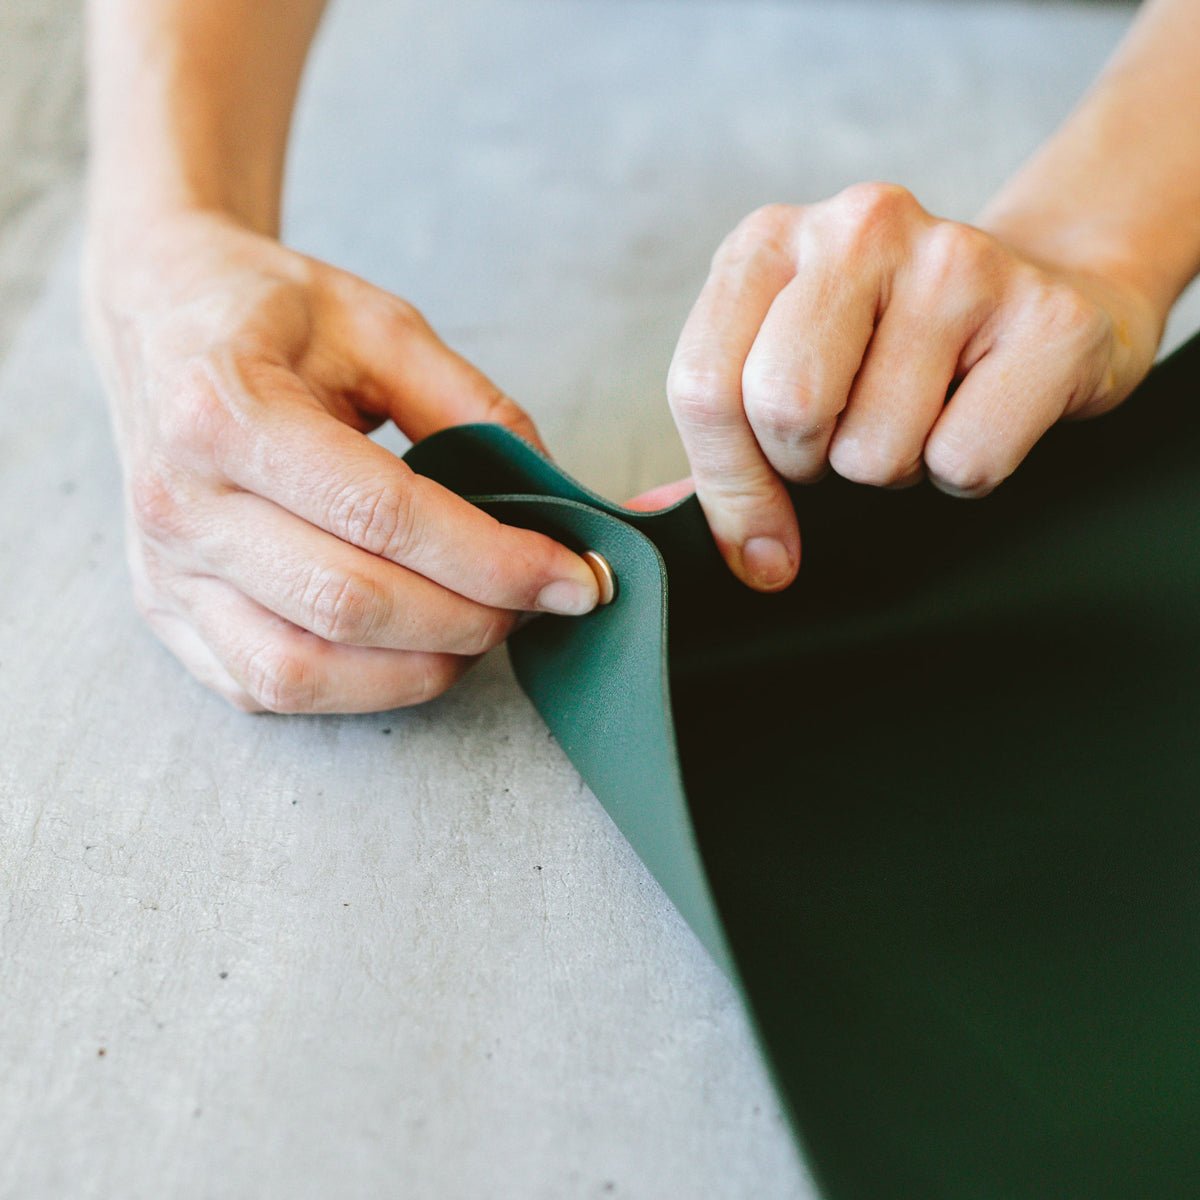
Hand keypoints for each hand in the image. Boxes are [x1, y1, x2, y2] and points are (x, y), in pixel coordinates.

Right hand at [83, 212, 598, 712]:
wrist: (160, 314)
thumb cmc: (273, 317)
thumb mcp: (383, 326)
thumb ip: (475, 408)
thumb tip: (554, 501)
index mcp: (225, 411)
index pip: (384, 516)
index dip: (495, 559)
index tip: (574, 575)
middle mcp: (179, 502)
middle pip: (350, 604)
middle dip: (472, 618)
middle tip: (537, 601)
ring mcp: (164, 570)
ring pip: (304, 670)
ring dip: (420, 666)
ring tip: (481, 627)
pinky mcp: (166, 613)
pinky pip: (269, 688)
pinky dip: (360, 686)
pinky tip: (413, 647)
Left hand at [666, 184, 1163, 590]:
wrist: (1042, 305)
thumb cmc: (888, 352)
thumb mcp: (784, 364)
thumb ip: (717, 438)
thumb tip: (651, 517)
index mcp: (768, 243)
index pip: (704, 388)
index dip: (726, 486)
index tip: (757, 539)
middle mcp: (858, 228)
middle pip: (785, 410)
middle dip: (810, 467)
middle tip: (845, 442)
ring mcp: (958, 260)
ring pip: (876, 450)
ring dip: (891, 469)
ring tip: (920, 413)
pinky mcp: (1047, 315)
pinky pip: (966, 463)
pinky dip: (964, 473)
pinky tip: (978, 411)